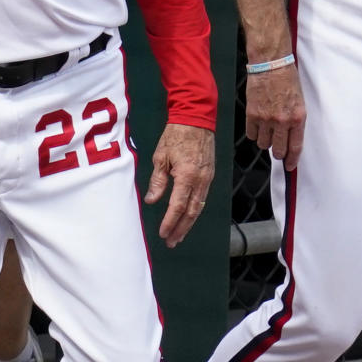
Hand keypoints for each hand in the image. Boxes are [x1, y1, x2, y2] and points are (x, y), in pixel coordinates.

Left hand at [144, 122, 215, 247]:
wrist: (196, 120)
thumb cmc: (176, 136)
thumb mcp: (161, 157)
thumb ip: (158, 181)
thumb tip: (153, 200)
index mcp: (186, 176)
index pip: (177, 206)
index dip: (170, 222)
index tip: (163, 233)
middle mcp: (200, 180)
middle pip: (191, 212)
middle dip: (181, 229)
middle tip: (172, 242)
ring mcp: (207, 178)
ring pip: (199, 207)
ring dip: (188, 223)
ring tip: (179, 235)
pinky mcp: (209, 175)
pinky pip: (202, 197)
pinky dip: (194, 210)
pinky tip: (187, 217)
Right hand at [244, 64, 306, 168]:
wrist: (271, 65)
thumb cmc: (287, 80)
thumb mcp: (299, 102)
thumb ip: (295, 121)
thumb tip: (289, 138)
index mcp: (298, 118)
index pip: (295, 147)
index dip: (292, 159)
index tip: (289, 166)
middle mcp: (282, 121)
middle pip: (278, 150)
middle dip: (278, 153)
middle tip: (277, 149)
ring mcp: (266, 119)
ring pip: (263, 144)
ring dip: (265, 141)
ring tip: (267, 131)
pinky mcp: (252, 114)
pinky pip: (251, 134)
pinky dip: (254, 133)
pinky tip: (257, 125)